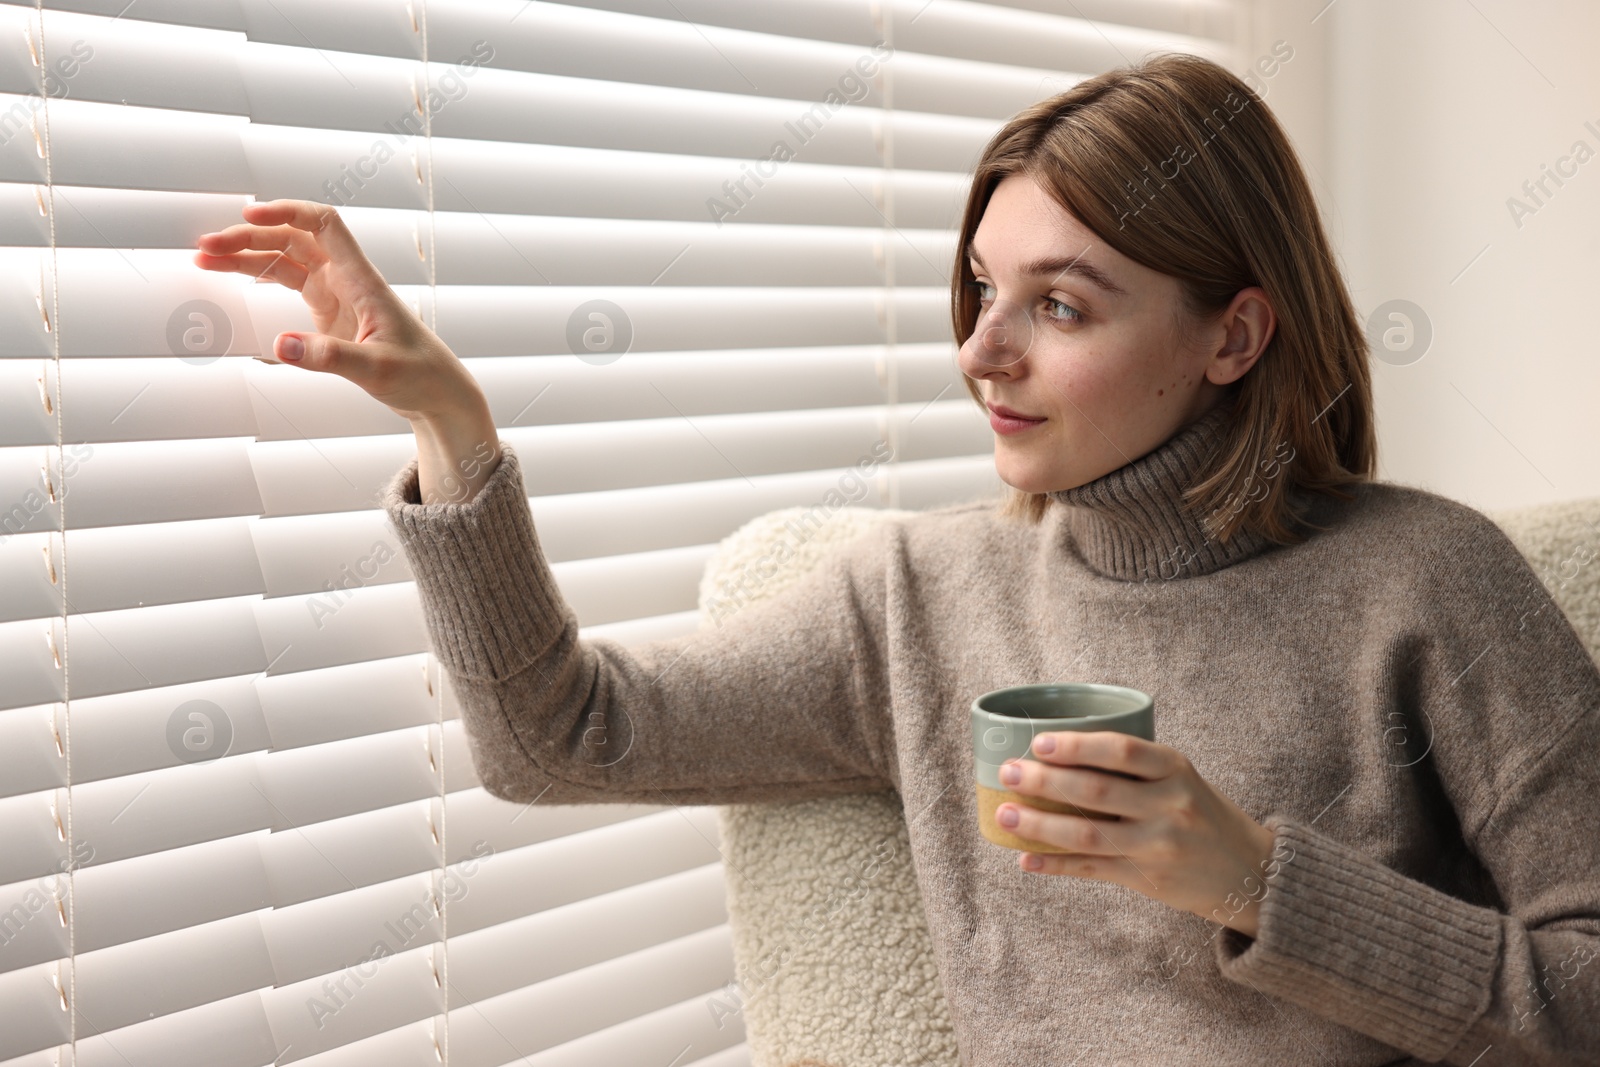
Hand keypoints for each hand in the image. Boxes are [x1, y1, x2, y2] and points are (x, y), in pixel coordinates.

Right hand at [194, 199, 499, 502]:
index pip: (324, 225)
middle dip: (249, 237)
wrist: (438, 394)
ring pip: (286, 259)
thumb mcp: (376, 370)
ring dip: (247, 256)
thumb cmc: (420, 375)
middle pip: (292, 239)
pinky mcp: (330, 313)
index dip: (287, 211)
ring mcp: (337, 294)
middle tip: (206, 248)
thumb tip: (280, 345)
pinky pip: (289, 282)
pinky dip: (260, 276)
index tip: (249, 215)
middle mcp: (347, 280)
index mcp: (362, 281)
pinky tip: (234, 276)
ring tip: (206, 260)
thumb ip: (329, 357)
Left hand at [995, 731, 1281, 937]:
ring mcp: (1158, 846)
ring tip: (1004, 814)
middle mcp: (1169, 806)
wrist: (1251, 872)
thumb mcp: (1181, 778)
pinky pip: (1093, 870)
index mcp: (1176, 769)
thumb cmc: (1202, 814)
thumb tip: (1059, 752)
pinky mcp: (1148, 879)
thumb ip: (1135, 767)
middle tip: (1006, 771)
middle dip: (1044, 781)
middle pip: (1096, 791)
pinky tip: (1025, 858)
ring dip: (1039, 824)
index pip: (1122, 750)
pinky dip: (1055, 864)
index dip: (1077, 746)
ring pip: (1088, 834)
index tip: (1038, 741)